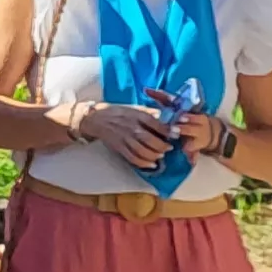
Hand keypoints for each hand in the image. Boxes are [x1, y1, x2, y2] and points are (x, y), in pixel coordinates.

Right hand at [58, 100, 177, 169]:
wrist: (95, 118)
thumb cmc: (117, 112)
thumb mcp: (134, 107)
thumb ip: (149, 113)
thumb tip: (166, 117)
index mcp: (136, 115)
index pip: (155, 124)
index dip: (168, 130)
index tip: (177, 134)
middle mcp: (131, 127)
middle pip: (150, 140)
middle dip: (162, 146)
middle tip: (169, 148)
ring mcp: (124, 138)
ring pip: (142, 151)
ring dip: (154, 155)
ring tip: (161, 155)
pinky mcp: (118, 147)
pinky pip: (132, 158)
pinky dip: (143, 163)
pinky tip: (151, 164)